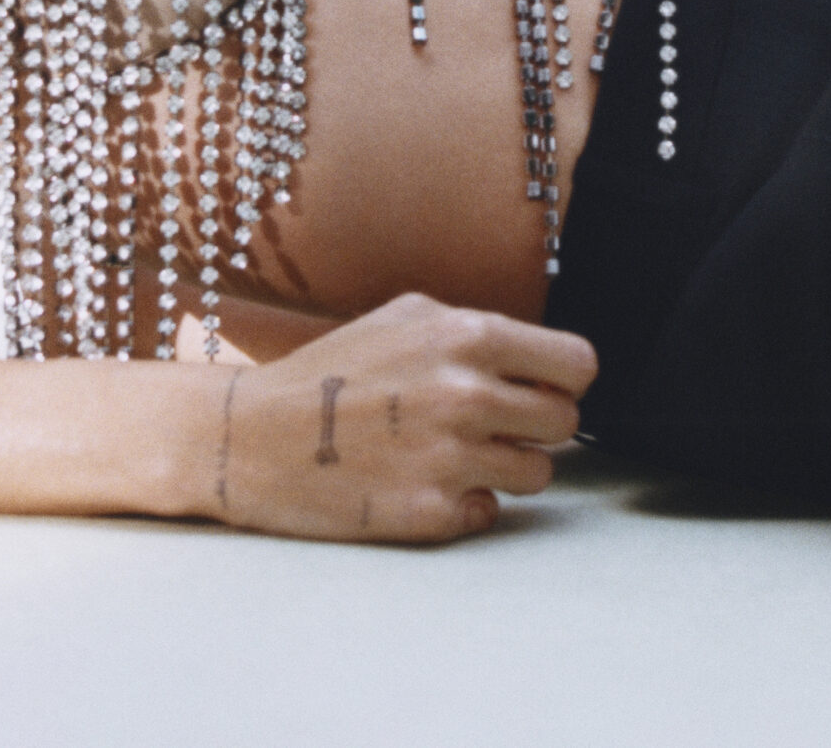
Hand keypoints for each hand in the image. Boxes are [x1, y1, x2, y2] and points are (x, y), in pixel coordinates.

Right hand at [205, 292, 595, 541]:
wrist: (252, 436)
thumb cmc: (329, 372)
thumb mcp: (406, 317)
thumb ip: (479, 331)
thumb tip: (544, 359)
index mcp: (467, 336)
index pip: (578, 365)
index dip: (561, 379)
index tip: (538, 387)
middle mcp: (467, 395)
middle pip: (565, 423)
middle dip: (533, 425)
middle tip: (489, 425)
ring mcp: (451, 458)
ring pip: (537, 474)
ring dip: (503, 468)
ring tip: (450, 453)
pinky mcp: (431, 513)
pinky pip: (490, 512)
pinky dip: (465, 503)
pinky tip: (420, 482)